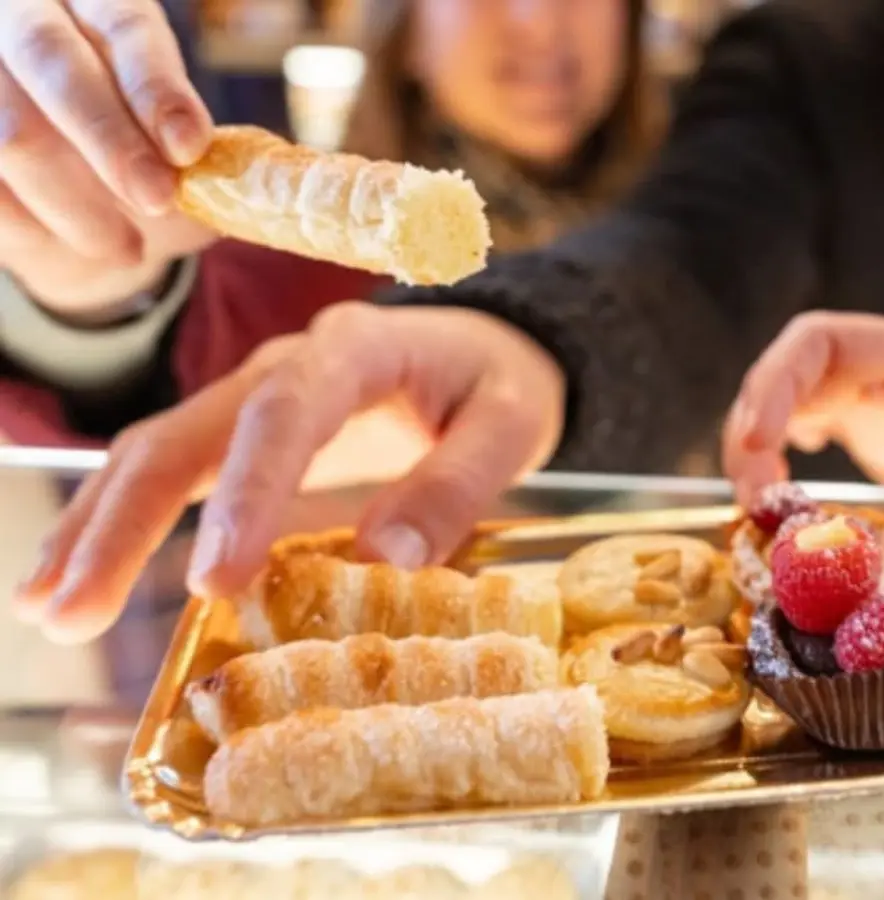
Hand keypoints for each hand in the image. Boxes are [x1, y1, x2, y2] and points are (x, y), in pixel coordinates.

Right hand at [0, 0, 215, 312]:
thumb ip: (201, 152)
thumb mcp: (175, 142)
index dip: (156, 86)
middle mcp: (22, 12)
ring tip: (127, 250)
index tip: (189, 146)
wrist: (68, 192)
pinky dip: (31, 224)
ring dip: (73, 202)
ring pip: (10, 130)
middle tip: (158, 199)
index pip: (124, 24)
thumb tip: (254, 189)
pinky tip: (69, 245)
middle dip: (109, 140)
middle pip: (53, 61)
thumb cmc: (137, 155)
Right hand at [16, 304, 565, 642]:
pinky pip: (169, 468)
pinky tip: (76, 573)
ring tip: (47, 605)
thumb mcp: (510, 423)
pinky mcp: (245, 435)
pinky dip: (118, 519)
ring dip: (98, 525)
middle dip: (125, 520)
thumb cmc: (499, 385)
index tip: (218, 578)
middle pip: (188, 431)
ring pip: (157, 448)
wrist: (490, 349)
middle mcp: (288, 367)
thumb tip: (388, 557)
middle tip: (73, 606)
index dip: (245, 492)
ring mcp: (256, 397)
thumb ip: (459, 481)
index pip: (284, 413)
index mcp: (355, 351)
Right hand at [723, 312, 883, 560]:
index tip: (758, 441)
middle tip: (754, 501)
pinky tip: (779, 497)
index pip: (826, 339)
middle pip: (791, 374)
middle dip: (754, 426)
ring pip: (790, 404)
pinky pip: (808, 433)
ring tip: (762, 513)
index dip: (777, 380)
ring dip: (759, 450)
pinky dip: (779, 462)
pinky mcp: (882, 435)